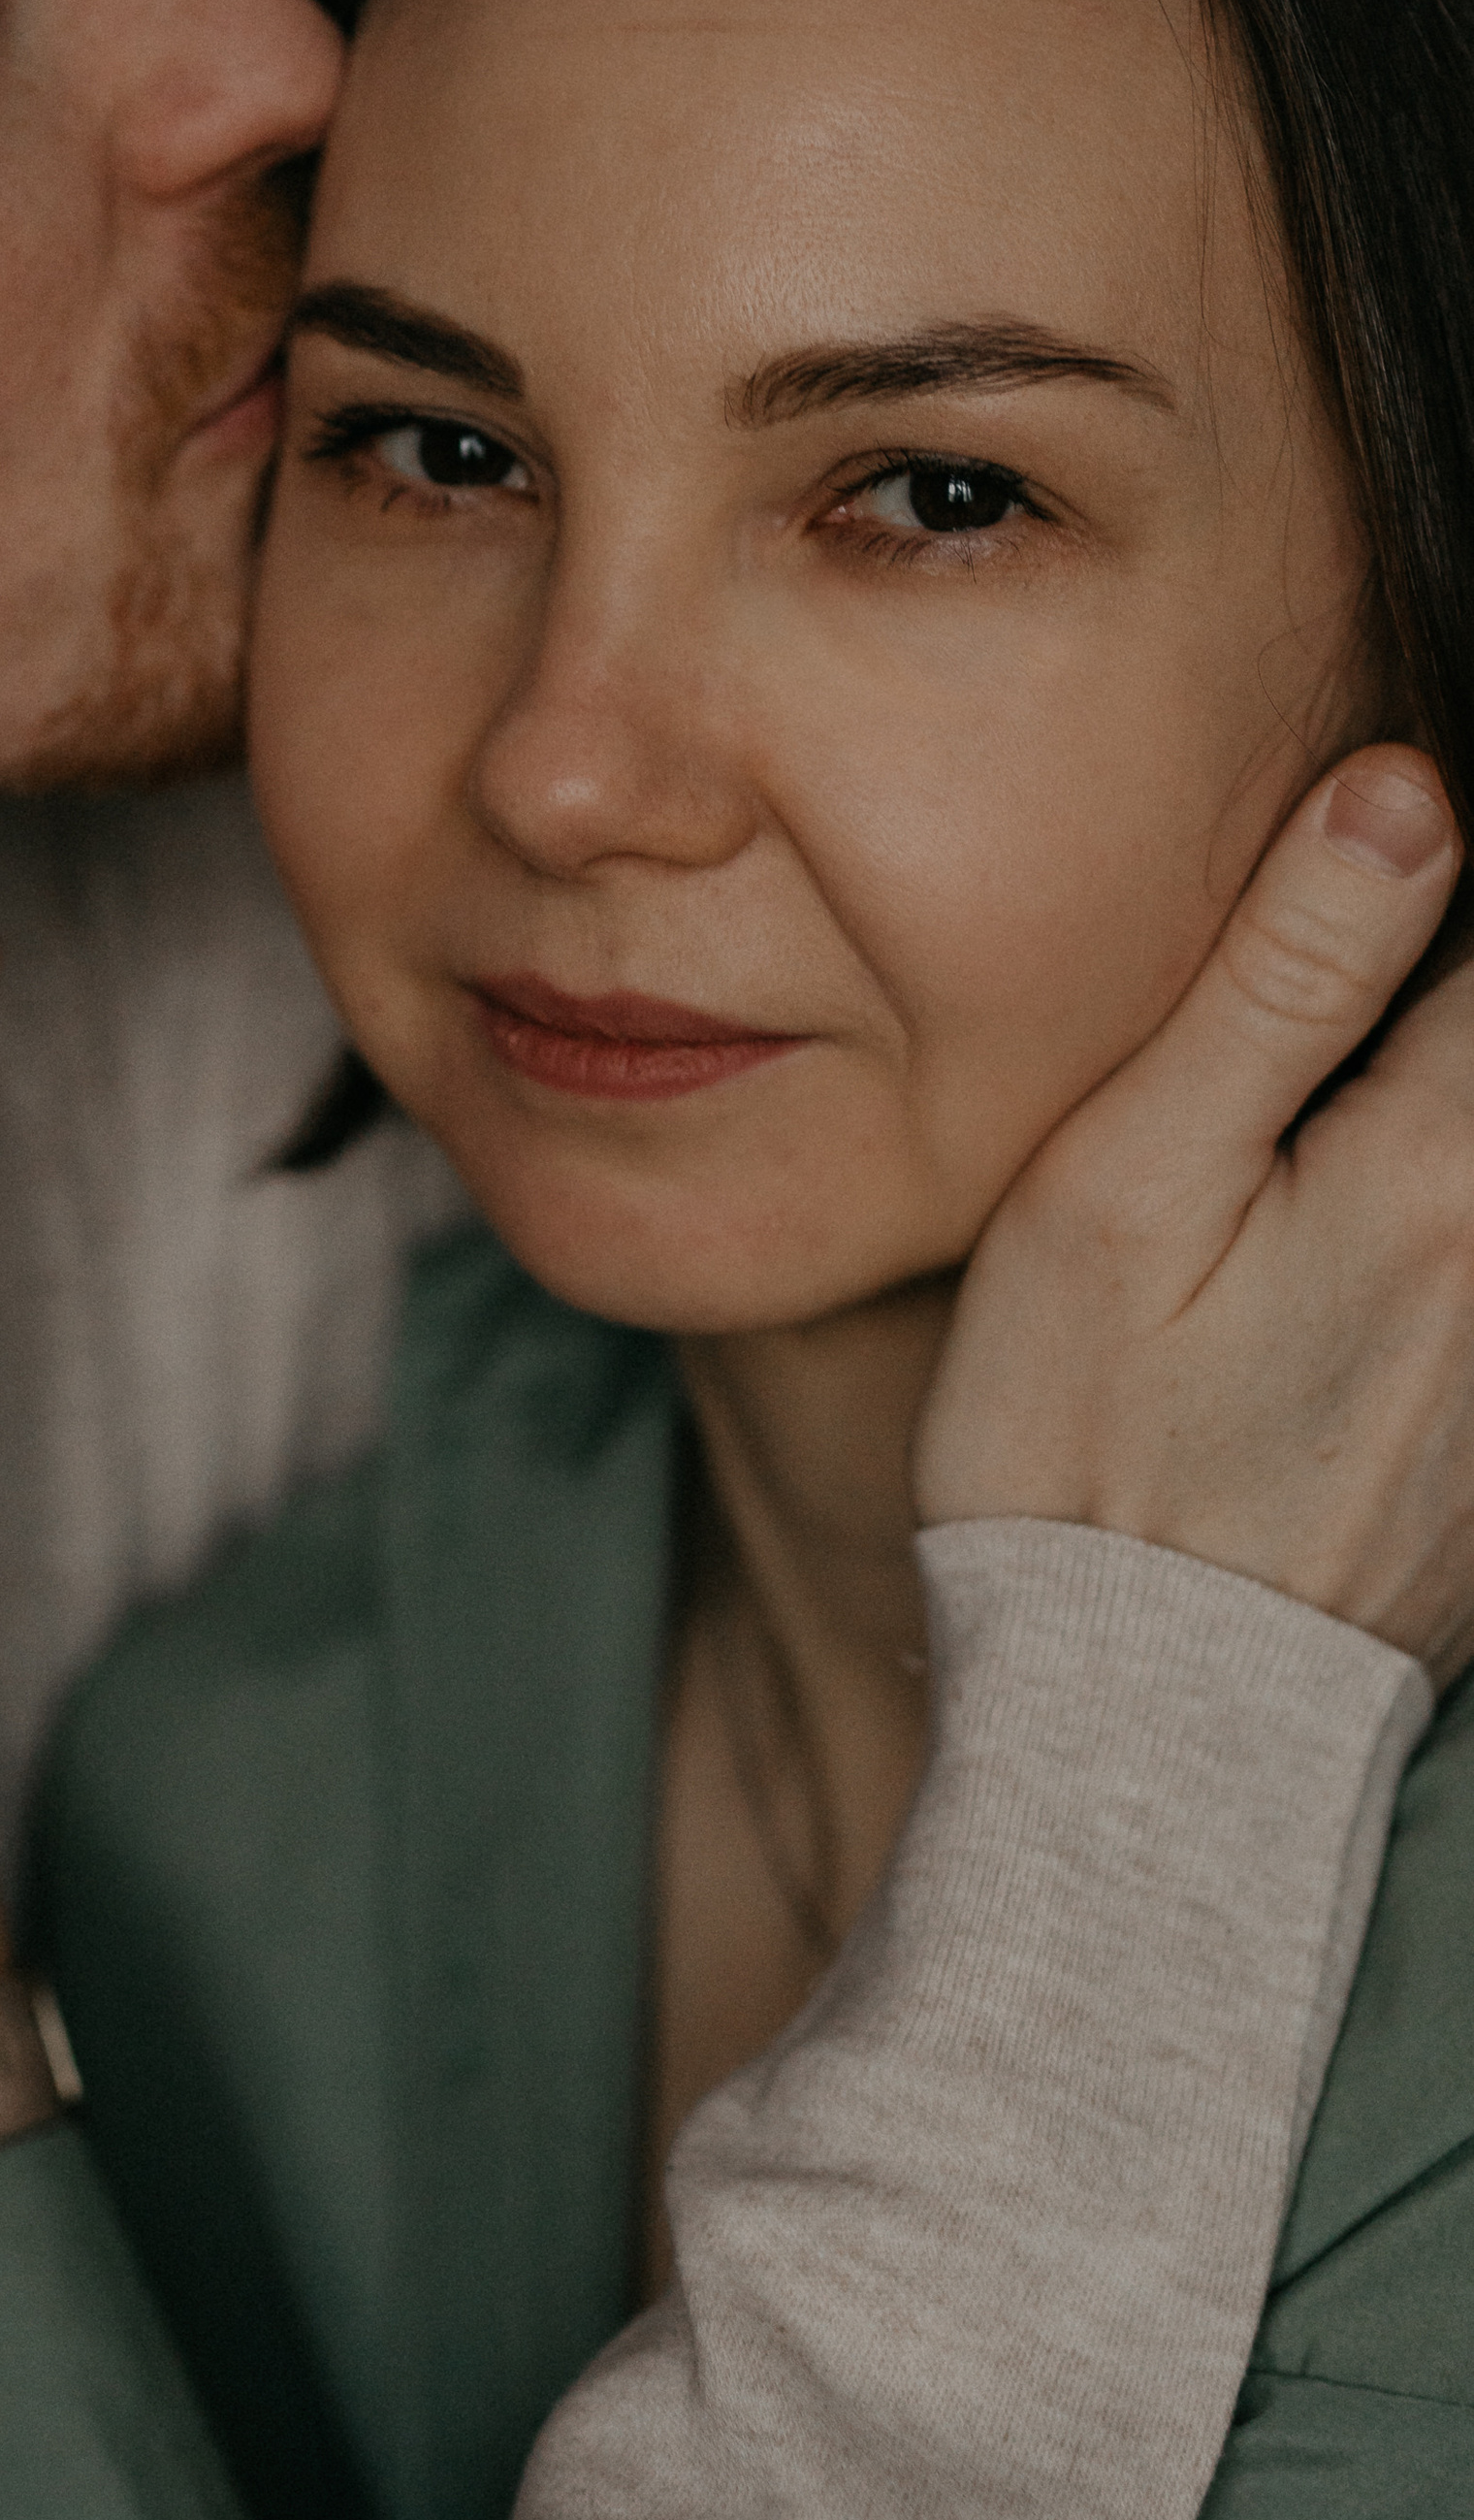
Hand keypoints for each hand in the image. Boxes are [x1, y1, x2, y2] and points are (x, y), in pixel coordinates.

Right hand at [918, 745, 1473, 1679]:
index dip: (1439, 875)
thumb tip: (1407, 792)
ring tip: (1304, 1201)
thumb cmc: (1081, 1444)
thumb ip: (1277, 984)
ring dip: (1432, 1122)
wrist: (1136, 1726)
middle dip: (1436, 1010)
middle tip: (1327, 1040)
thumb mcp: (1122, 1187)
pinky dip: (1438, 1262)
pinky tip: (1330, 1295)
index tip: (1400, 847)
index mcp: (1440, 1168)